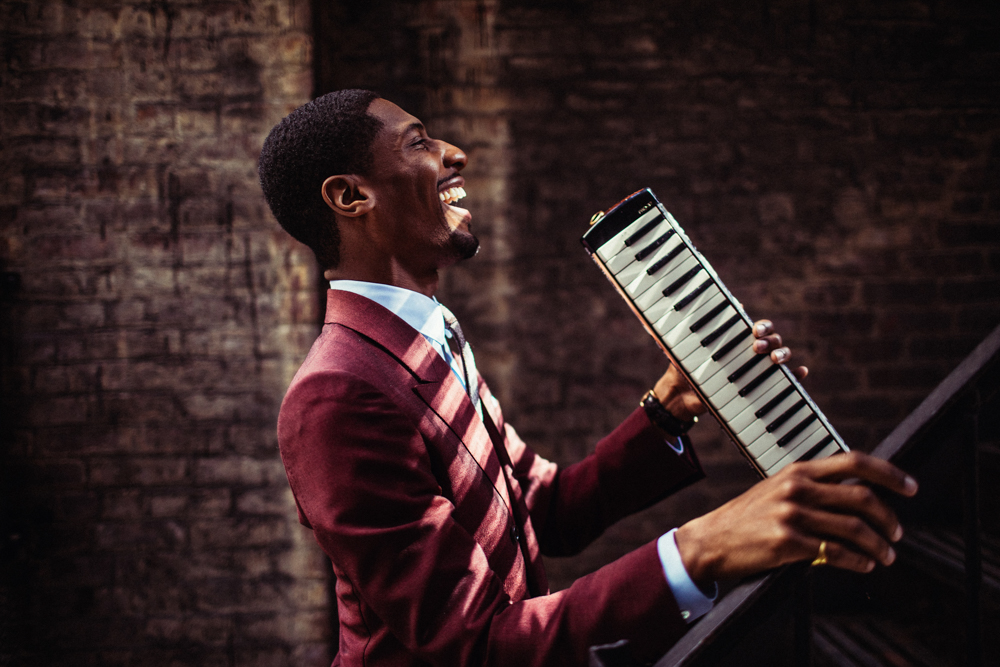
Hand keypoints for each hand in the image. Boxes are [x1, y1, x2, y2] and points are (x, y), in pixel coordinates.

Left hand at [652, 319, 806, 421]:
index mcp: (732, 339)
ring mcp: (755, 368)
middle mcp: (747, 351)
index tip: (754, 330)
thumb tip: (653, 321)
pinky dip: (796, 376)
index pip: (754, 327)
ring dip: (783, 353)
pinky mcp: (760, 386)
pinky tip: (801, 373)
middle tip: (757, 346)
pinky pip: (784, 380)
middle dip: (770, 339)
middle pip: (771, 339)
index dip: (760, 326)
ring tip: (775, 360)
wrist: (682, 396)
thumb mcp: (677, 351)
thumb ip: (671, 337)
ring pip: (780, 355)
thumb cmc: (682, 368)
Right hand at [674, 452, 918, 584]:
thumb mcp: (778, 489)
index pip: (854, 462)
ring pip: (854, 528)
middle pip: (862, 498)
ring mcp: (792, 515)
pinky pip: (836, 553)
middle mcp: (797, 488)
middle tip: (896, 533)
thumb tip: (858, 493)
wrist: (711, 539)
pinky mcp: (788, 543)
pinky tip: (864, 566)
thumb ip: (812, 486)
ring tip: (885, 556)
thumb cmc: (748, 517)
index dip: (889, 473)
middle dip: (889, 518)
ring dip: (879, 546)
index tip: (910, 487)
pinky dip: (858, 562)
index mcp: (798, 470)